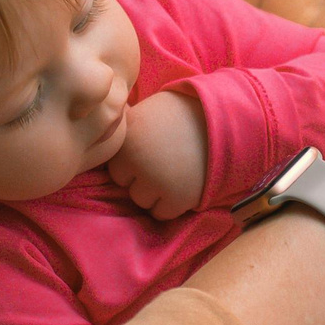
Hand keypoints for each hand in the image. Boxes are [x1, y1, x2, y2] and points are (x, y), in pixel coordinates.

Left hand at [106, 91, 209, 218]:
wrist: (225, 121)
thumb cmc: (183, 113)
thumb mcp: (147, 110)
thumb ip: (125, 126)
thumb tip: (100, 132)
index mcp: (127, 139)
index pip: (115, 168)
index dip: (132, 162)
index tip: (150, 151)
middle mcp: (137, 162)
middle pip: (126, 187)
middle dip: (142, 178)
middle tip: (164, 161)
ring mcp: (156, 182)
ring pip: (142, 202)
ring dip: (156, 193)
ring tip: (174, 172)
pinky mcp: (177, 198)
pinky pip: (162, 214)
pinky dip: (172, 204)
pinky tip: (183, 185)